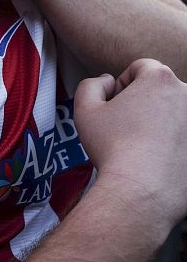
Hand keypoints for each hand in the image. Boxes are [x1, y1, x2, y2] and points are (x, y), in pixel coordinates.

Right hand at [74, 59, 186, 228]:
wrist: (141, 193)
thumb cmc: (112, 150)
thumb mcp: (84, 110)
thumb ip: (92, 84)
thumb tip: (107, 81)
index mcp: (160, 79)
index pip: (141, 68)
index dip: (124, 84)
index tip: (117, 105)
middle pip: (162, 89)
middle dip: (145, 102)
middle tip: (128, 127)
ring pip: (176, 113)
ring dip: (162, 122)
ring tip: (144, 146)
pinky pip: (183, 138)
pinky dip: (175, 144)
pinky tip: (159, 159)